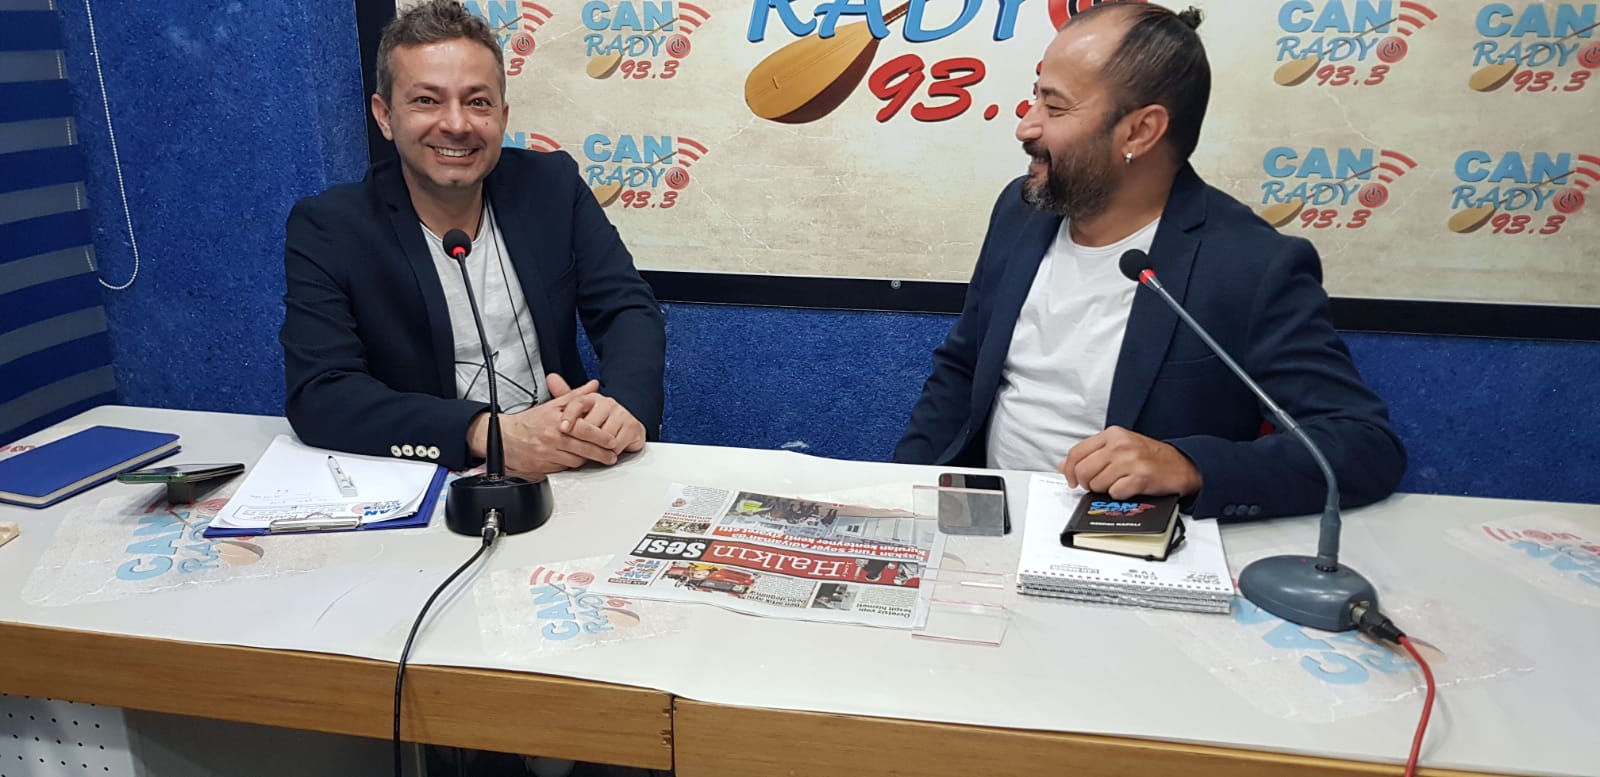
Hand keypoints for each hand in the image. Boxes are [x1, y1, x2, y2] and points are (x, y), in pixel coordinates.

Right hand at [467, 379, 615, 476]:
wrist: (503, 438)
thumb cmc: (530, 422)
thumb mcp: (553, 405)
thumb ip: (575, 396)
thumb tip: (593, 386)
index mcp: (557, 421)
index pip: (586, 430)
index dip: (602, 438)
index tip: (612, 441)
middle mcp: (553, 438)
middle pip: (584, 449)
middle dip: (601, 454)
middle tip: (611, 456)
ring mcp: (548, 454)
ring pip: (576, 461)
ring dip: (588, 460)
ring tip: (599, 458)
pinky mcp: (544, 467)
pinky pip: (564, 469)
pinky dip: (573, 466)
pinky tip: (578, 461)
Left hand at [548, 374, 646, 455]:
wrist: (628, 431)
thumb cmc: (601, 424)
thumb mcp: (579, 414)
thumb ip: (564, 398)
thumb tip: (551, 378)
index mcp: (593, 398)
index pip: (578, 402)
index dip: (569, 416)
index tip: (562, 428)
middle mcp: (608, 403)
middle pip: (589, 425)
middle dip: (582, 440)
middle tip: (576, 448)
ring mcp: (621, 414)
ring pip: (602, 437)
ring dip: (597, 449)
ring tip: (594, 451)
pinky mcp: (632, 426)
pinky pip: (615, 445)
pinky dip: (610, 452)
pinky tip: (608, 452)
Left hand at [1060, 426, 1201, 498]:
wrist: (1181, 465)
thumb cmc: (1150, 457)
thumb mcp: (1118, 447)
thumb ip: (1092, 454)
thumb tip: (1065, 466)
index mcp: (1112, 435)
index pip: (1077, 452)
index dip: (1070, 470)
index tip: (1072, 479)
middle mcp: (1120, 445)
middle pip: (1083, 470)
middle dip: (1086, 483)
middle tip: (1095, 485)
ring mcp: (1131, 461)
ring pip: (1097, 484)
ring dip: (1104, 490)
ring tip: (1117, 484)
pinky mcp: (1140, 477)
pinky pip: (1115, 493)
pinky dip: (1119, 495)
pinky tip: (1128, 488)